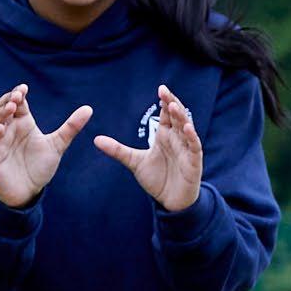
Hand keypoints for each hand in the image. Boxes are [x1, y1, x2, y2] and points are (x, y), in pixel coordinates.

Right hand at [0, 84, 91, 207]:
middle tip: (17, 96)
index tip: (24, 88)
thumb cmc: (40, 167)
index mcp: (23, 123)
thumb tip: (89, 108)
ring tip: (11, 108)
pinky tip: (0, 130)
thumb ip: (71, 127)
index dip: (18, 94)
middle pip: (4, 108)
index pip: (18, 103)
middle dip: (8, 101)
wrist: (29, 192)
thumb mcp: (57, 145)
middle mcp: (9, 129)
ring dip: (1, 114)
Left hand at [93, 84, 202, 211]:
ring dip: (181, 117)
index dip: (165, 101)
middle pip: (177, 117)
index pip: (166, 114)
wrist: (170, 202)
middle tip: (164, 91)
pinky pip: (194, 146)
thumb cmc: (157, 179)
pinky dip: (192, 137)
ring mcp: (186, 150)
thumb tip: (95, 139)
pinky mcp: (193, 162)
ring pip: (186, 129)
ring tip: (174, 106)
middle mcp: (177, 139)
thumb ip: (118, 150)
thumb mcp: (134, 162)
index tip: (160, 89)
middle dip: (172, 103)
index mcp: (165, 136)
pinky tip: (187, 128)